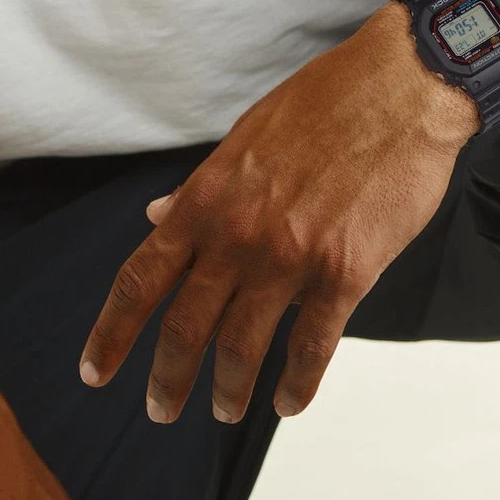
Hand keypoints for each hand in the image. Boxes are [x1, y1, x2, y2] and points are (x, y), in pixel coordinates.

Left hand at [78, 4, 479, 423]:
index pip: (141, 280)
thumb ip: (200, 189)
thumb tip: (157, 217)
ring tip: (226, 410)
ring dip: (229, 390)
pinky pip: (312, 346)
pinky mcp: (347, 271)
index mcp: (208, 198)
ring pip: (243, 347)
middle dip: (167, 379)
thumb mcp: (246, 137)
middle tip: (162, 409)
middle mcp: (240, 234)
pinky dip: (296, 384)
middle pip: (185, 327)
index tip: (97, 370)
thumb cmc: (327, 103)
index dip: (112, 334)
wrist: (402, 89)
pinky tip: (289, 401)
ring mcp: (292, 257)